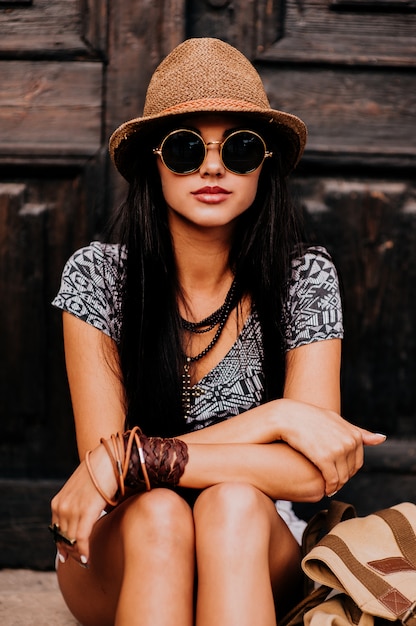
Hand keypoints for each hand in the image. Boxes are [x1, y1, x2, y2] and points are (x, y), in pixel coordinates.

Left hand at [50, 443, 117, 565]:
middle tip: (80, 561)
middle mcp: (62, 506)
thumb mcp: (84, 489)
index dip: (61, 544)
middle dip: (70, 552)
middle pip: (62, 538)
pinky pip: (80, 538)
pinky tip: (88, 558)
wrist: (109, 457)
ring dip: (78, 553)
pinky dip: (83, 550)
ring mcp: (72, 509)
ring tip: (85, 560)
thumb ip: (82, 504)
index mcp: (58, 501)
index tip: (66, 555)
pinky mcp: (85, 511)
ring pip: (71, 540)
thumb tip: (92, 517)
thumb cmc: (102, 472)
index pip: (56, 530)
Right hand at [274, 399, 385, 496]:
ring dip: (335, 486)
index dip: (347, 471)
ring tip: (327, 487)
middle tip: (330, 483)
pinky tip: (323, 489)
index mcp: (353, 434)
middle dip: (342, 479)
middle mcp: (349, 442)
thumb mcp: (336, 421)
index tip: (336, 473)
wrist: (287, 416)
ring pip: (342, 478)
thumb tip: (382, 438)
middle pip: (350, 472)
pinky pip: (331, 480)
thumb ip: (359, 432)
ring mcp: (338, 449)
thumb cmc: (309, 418)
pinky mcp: (324, 458)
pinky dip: (329, 487)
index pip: (357, 463)